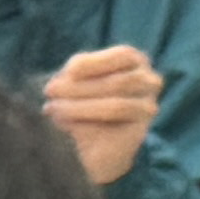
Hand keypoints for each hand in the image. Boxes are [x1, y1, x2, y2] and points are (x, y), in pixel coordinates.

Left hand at [41, 44, 160, 187]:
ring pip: (116, 107)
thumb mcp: (76, 79)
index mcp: (134, 61)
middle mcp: (149, 81)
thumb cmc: (79, 99)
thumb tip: (57, 86)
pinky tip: (64, 123)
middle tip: (50, 91)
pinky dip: (86, 126)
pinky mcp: (138, 134)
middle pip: (118, 83)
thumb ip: (74, 76)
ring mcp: (148, 108)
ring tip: (53, 108)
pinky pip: (113, 132)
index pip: (122, 56)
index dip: (95, 62)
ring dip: (80, 107)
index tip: (69, 70)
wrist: (90, 142)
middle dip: (79, 87)